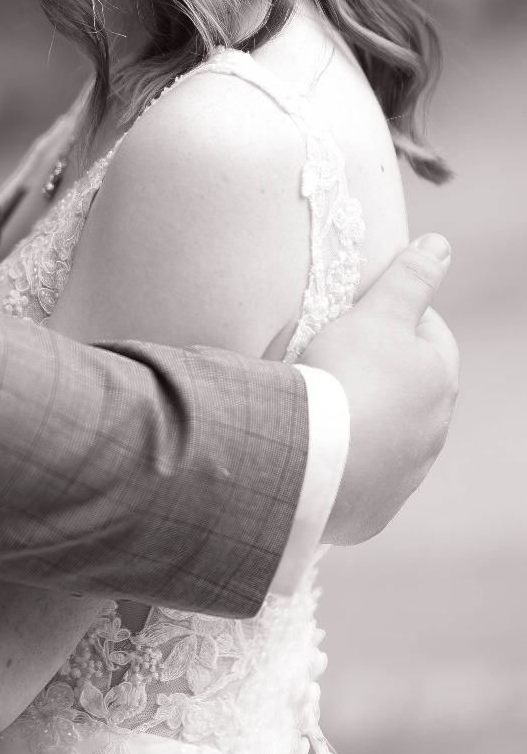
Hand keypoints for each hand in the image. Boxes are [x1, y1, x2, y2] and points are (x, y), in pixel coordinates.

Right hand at [304, 235, 458, 543]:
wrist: (314, 460)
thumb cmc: (346, 377)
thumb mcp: (376, 314)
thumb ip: (410, 278)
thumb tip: (440, 245)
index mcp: (438, 381)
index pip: (433, 334)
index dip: (400, 315)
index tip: (365, 310)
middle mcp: (432, 432)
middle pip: (413, 387)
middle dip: (384, 369)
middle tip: (337, 352)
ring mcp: (405, 474)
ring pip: (391, 433)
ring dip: (367, 416)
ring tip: (323, 400)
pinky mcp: (373, 508)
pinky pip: (363, 475)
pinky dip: (347, 458)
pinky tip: (318, 445)